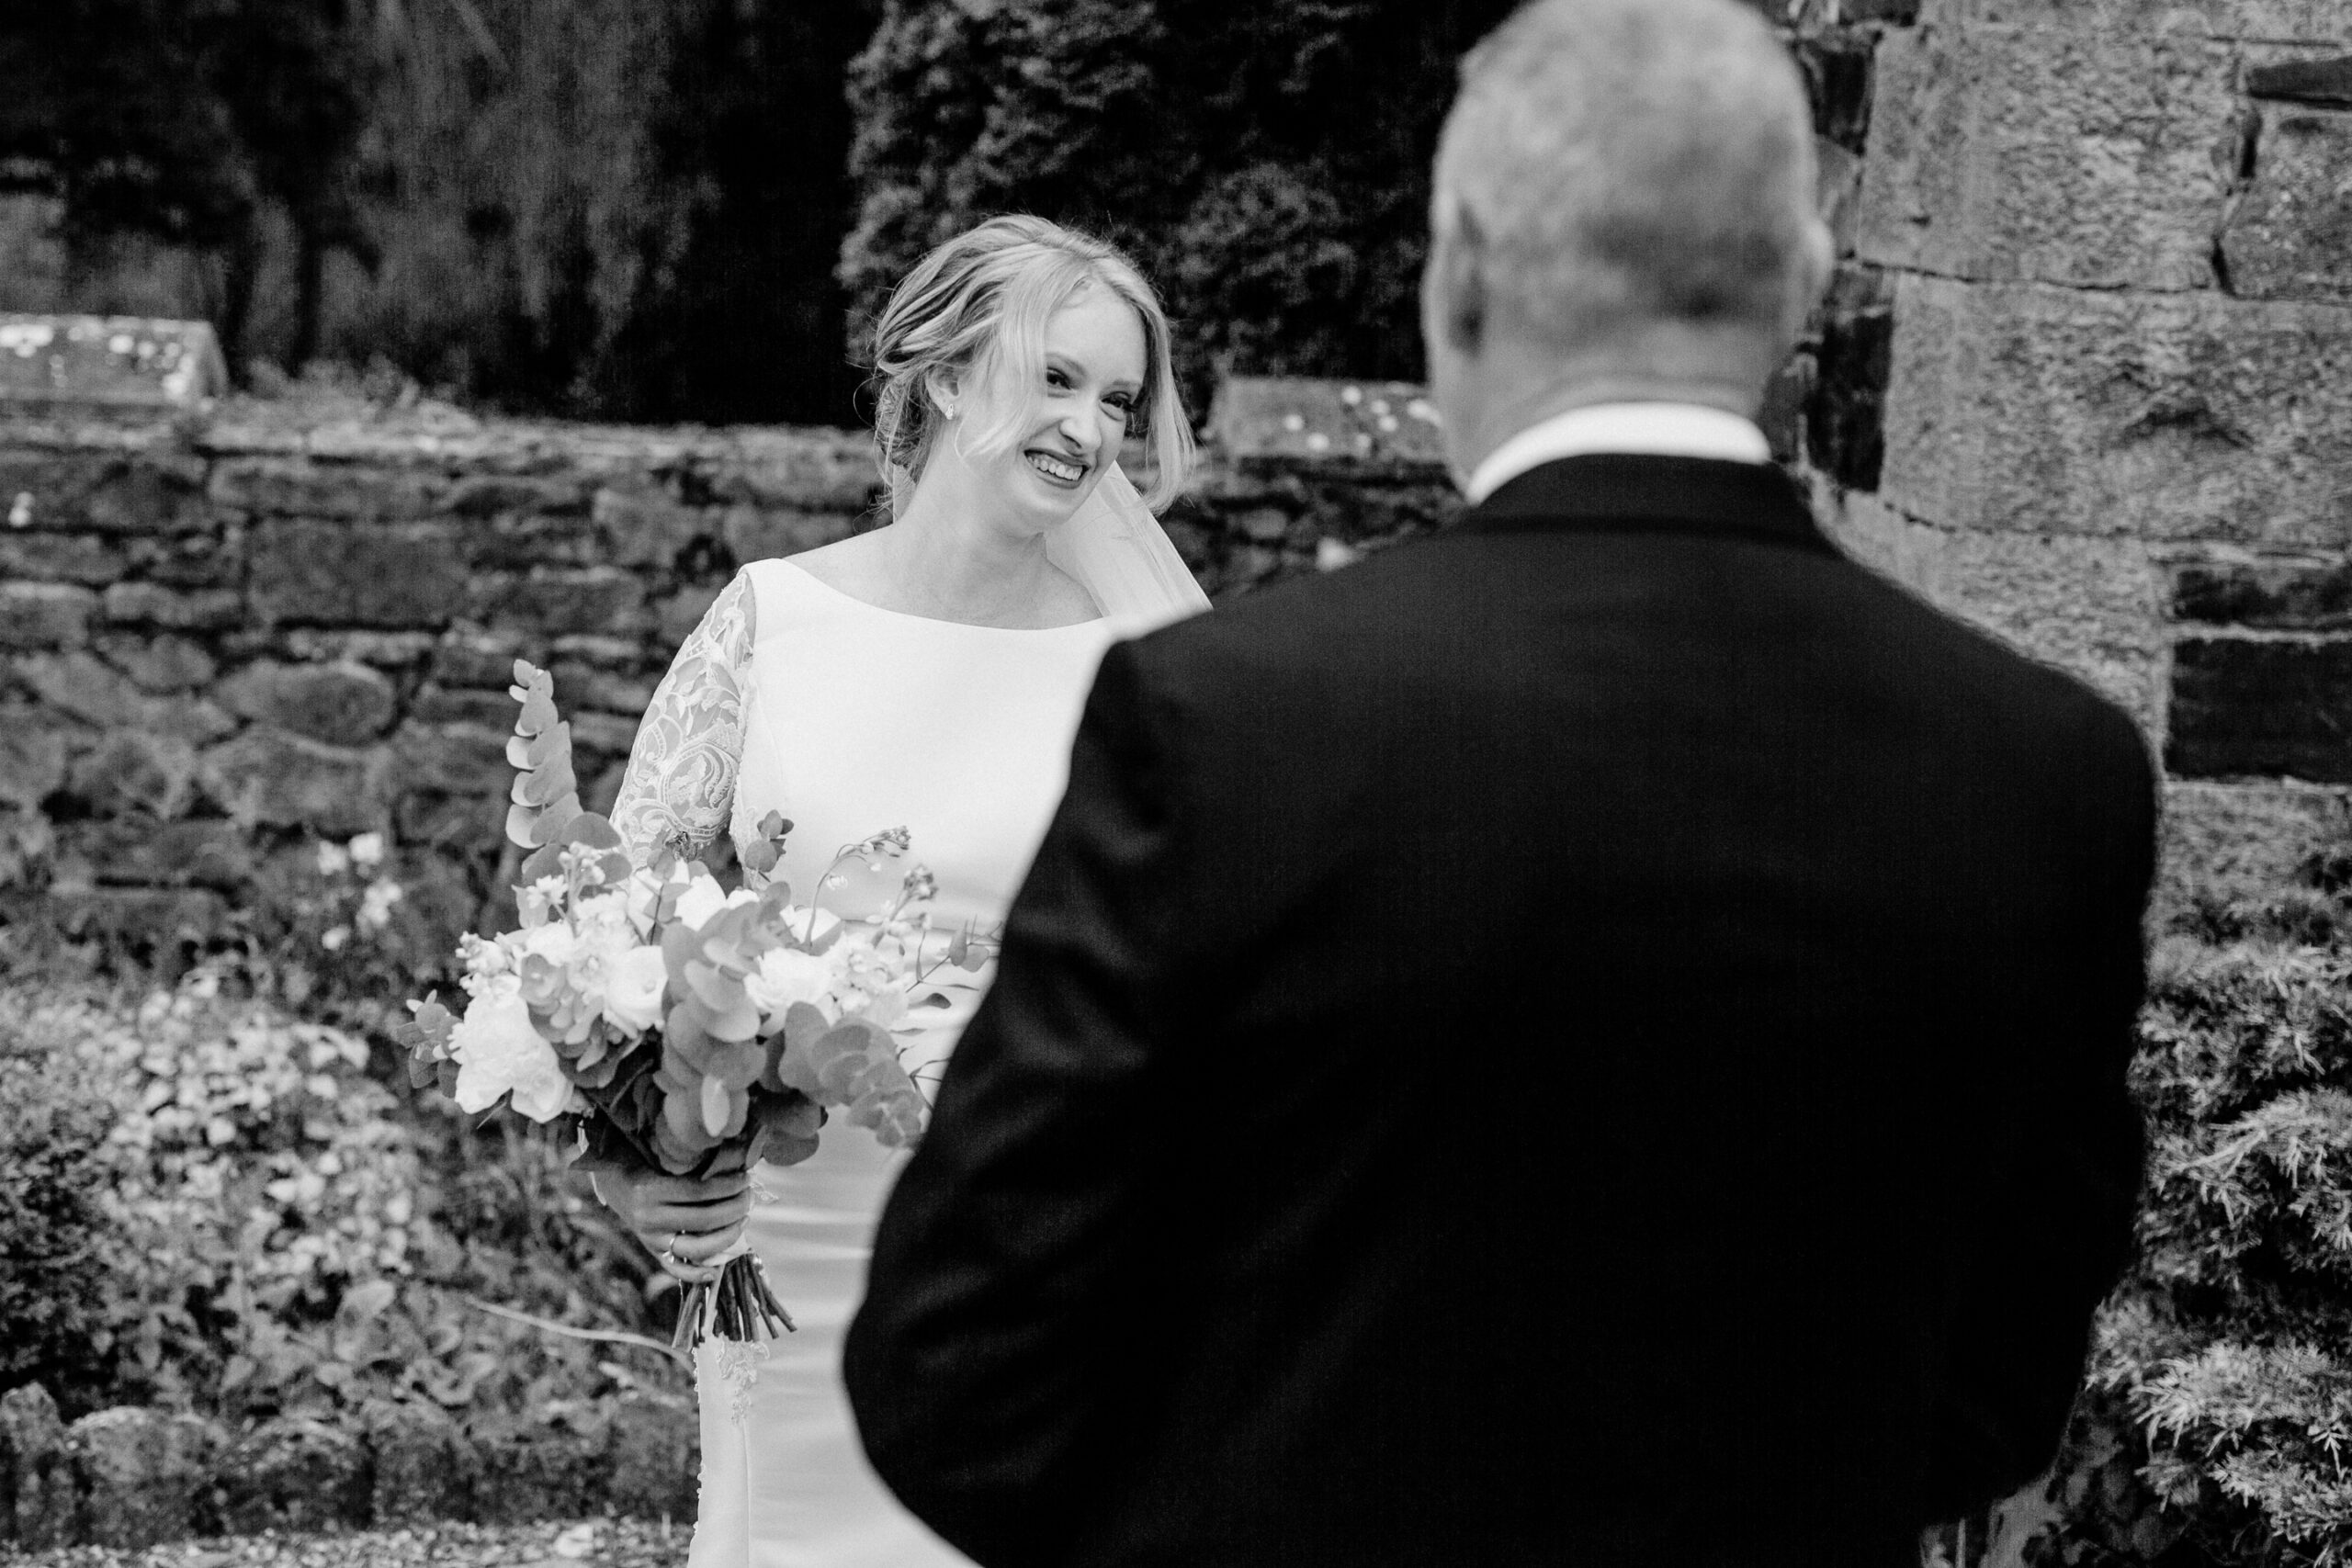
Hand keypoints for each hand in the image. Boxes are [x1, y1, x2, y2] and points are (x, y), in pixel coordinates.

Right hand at [590, 1143, 752, 1282]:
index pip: (701, 1191)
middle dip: (735, 1209)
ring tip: (743, 1220)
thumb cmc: (644, 1162)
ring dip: (727, 1236)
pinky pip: (675, 1270)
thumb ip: (692, 1164)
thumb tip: (735, 1164)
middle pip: (704, 1220)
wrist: (613, 1182)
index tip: (747, 1178)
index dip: (729, 1186)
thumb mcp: (663, 1158)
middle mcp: (649, 1217)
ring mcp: (650, 1238)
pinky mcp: (651, 1251)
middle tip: (749, 1197)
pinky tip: (717, 1270)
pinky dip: (697, 1274)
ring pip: (696, 1248)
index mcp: (651, 1189)